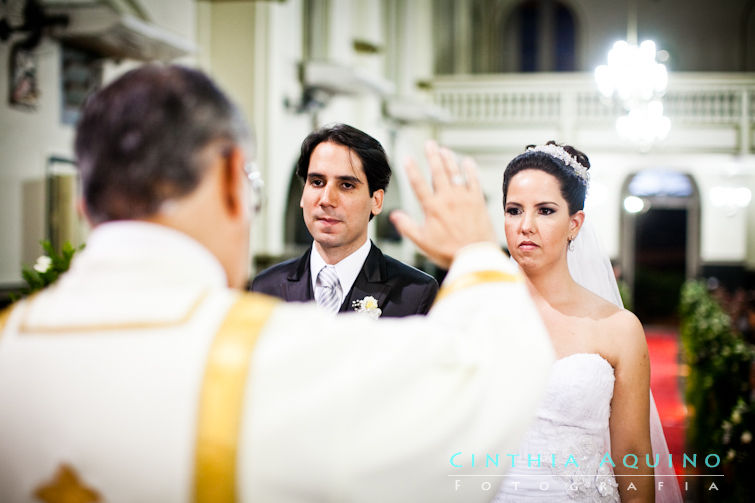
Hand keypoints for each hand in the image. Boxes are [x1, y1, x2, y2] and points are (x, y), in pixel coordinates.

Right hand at [390, 141, 497, 268]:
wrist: (475, 256)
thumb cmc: (449, 252)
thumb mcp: (422, 242)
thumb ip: (407, 226)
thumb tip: (394, 216)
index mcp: (432, 208)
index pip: (418, 184)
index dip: (411, 169)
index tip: (407, 158)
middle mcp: (448, 199)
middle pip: (438, 172)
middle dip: (432, 156)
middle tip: (429, 144)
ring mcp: (464, 198)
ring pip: (455, 172)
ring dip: (449, 159)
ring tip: (444, 150)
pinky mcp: (478, 201)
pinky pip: (474, 180)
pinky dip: (470, 170)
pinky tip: (467, 162)